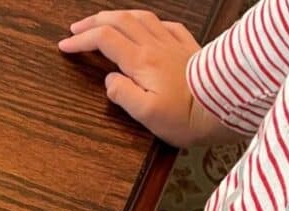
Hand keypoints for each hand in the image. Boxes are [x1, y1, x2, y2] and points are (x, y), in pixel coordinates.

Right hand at [58, 9, 240, 146]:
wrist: (224, 105)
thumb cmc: (186, 116)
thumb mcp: (146, 114)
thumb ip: (123, 94)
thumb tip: (110, 81)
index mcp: (141, 61)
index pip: (104, 40)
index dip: (81, 41)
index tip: (65, 46)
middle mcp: (155, 45)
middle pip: (119, 21)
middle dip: (93, 22)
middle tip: (76, 29)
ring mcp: (172, 43)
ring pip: (140, 17)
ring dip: (117, 15)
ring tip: (103, 20)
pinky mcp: (187, 47)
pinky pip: (165, 24)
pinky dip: (148, 21)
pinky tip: (146, 26)